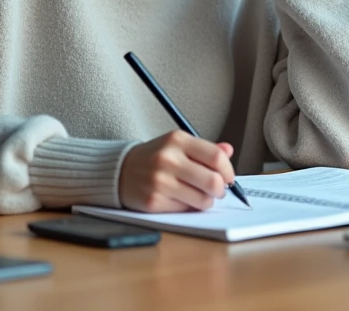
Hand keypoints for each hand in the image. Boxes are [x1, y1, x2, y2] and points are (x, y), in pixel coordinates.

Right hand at [118, 130, 235, 212]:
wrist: (119, 171)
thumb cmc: (155, 158)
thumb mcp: (177, 145)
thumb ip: (205, 148)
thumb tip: (228, 151)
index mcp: (177, 140)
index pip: (216, 157)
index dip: (228, 171)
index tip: (228, 177)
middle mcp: (168, 159)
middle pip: (213, 181)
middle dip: (221, 190)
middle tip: (218, 190)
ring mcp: (159, 181)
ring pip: (202, 200)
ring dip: (207, 201)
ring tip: (200, 196)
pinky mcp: (153, 201)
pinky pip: (185, 210)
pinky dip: (189, 207)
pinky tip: (182, 199)